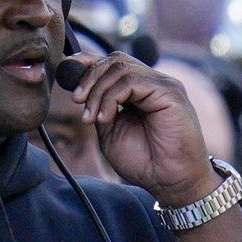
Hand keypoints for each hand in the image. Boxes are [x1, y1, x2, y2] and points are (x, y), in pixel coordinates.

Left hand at [63, 51, 214, 207]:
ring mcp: (165, 86)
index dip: (87, 65)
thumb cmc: (145, 162)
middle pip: (114, 60)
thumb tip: (81, 86)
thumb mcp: (110, 130)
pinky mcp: (171, 93)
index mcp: (142, 91)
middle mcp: (155, 84)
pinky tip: (106, 118)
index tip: (70, 85)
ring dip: (98, 91)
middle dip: (89, 77)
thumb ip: (100, 106)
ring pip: (120, 68)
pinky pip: (131, 82)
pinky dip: (111, 98)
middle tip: (78, 101)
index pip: (112, 63)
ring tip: (92, 118)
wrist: (171, 182)